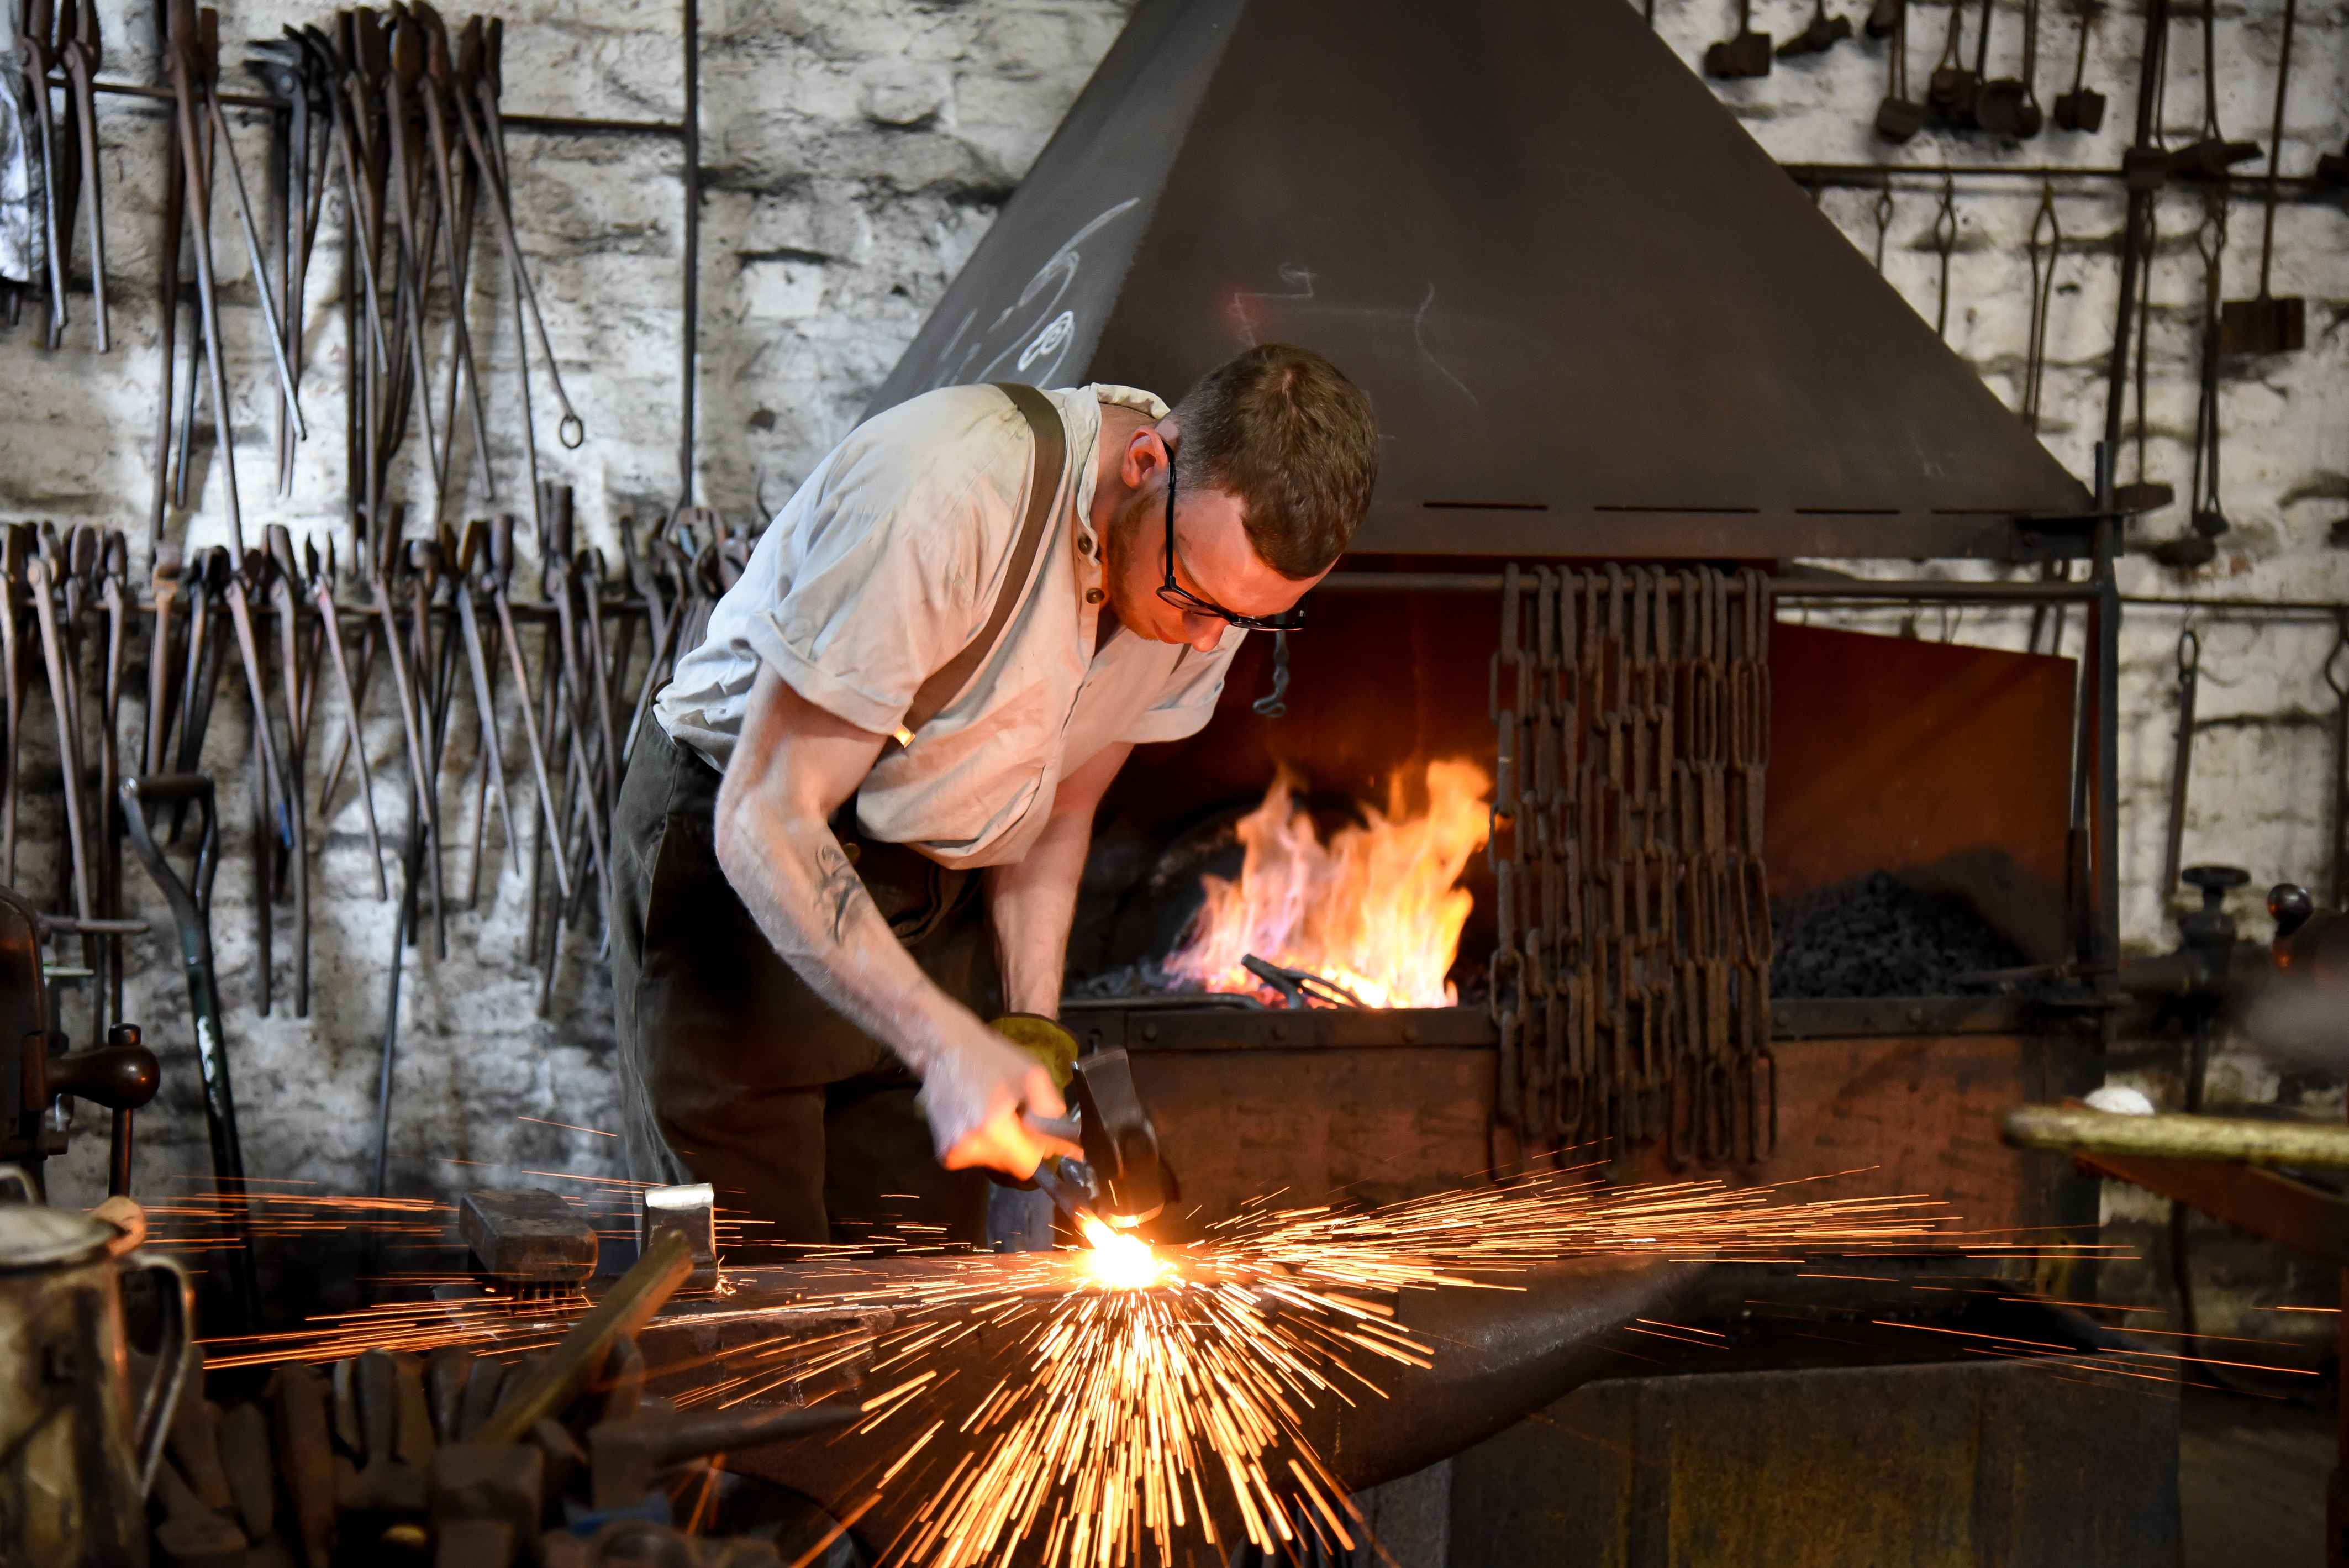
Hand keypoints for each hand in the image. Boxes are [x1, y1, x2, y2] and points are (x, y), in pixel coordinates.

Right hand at [926, 1022, 1081, 1178]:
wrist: (944, 1049)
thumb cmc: (989, 1058)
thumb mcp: (1033, 1076)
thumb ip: (1053, 1114)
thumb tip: (1070, 1146)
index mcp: (990, 1129)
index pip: (1028, 1166)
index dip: (1037, 1147)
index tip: (1034, 1127)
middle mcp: (968, 1147)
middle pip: (1012, 1164)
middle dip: (1019, 1142)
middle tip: (1011, 1110)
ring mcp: (952, 1151)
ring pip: (996, 1161)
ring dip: (1001, 1141)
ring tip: (992, 1109)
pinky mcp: (944, 1152)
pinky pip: (978, 1156)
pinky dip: (984, 1141)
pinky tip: (978, 1115)